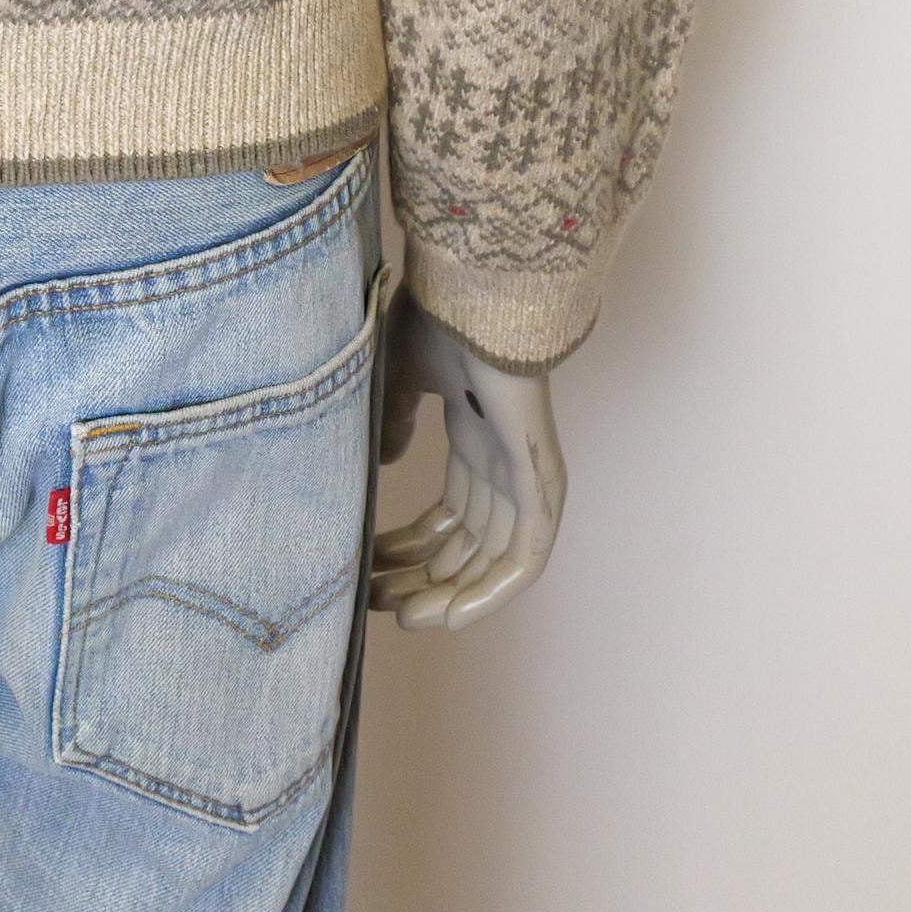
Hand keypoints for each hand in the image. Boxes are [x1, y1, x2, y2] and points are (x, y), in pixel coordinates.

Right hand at [371, 287, 565, 628]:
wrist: (475, 294)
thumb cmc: (439, 319)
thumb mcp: (403, 375)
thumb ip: (396, 421)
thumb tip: (385, 465)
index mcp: (475, 434)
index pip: (450, 512)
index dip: (410, 545)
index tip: (369, 564)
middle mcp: (502, 460)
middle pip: (467, 543)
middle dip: (421, 576)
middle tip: (376, 600)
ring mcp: (526, 474)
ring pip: (492, 559)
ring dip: (448, 594)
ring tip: (403, 616)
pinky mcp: (541, 482)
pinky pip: (524, 557)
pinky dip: (490, 592)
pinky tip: (450, 615)